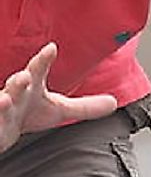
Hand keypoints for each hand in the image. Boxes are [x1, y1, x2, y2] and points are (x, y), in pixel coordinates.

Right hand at [0, 43, 117, 152]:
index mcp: (31, 88)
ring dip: (1, 102)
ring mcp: (0, 109)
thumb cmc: (27, 113)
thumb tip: (114, 102)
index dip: (44, 61)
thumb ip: (84, 106)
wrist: (0, 128)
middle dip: (19, 81)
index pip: (38, 71)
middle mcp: (13, 95)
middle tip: (24, 77)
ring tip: (5, 99)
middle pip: (16, 85)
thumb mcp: (58, 110)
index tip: (52, 48)